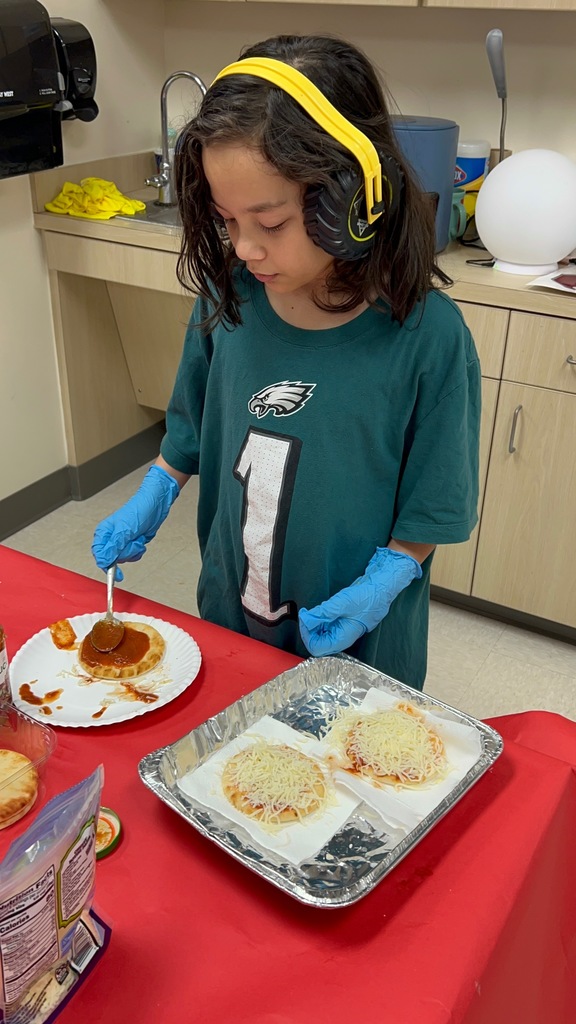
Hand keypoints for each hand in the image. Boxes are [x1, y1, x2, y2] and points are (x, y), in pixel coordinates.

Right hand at [91, 465, 179, 579]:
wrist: (156, 505)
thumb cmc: (140, 510)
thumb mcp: (125, 529)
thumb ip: (114, 546)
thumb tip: (103, 560)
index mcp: (104, 532)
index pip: (99, 554)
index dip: (107, 564)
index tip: (115, 573)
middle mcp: (111, 538)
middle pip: (113, 558)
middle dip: (126, 552)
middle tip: (132, 542)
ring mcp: (122, 541)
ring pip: (124, 558)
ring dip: (134, 550)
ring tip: (137, 538)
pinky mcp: (132, 543)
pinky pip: (133, 555)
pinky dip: (139, 550)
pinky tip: (141, 540)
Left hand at [298, 547, 421, 656]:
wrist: (383, 584)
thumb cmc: (370, 596)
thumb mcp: (343, 602)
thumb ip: (323, 612)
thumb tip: (306, 619)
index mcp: (345, 637)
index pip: (319, 648)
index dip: (308, 636)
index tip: (305, 620)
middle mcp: (344, 635)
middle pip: (319, 642)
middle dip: (309, 630)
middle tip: (306, 614)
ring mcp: (345, 627)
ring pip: (323, 633)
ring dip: (315, 624)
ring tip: (311, 611)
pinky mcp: (345, 618)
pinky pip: (329, 624)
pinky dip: (321, 618)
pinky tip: (320, 610)